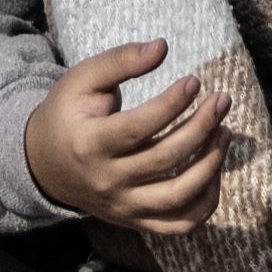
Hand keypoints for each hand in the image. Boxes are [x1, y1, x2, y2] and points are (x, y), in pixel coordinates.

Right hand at [21, 37, 235, 233]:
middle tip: (221, 100)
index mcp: (89, 144)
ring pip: (178, 197)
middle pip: (164, 159)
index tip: (194, 82)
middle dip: (201, 127)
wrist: (46, 165)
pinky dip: (206, 203)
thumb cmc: (69, 114)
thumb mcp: (82, 79)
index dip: (171, 104)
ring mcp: (123, 206)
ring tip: (225, 132)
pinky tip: (215, 169)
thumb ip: (120, 60)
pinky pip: (180, 224)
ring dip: (211, 165)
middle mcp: (106, 182)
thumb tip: (162, 47)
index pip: (138, 127)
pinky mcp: (136, 220)